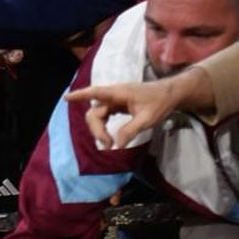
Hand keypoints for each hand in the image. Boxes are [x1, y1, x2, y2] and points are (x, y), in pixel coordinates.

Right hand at [67, 75, 193, 149]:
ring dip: (99, 129)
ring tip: (110, 143)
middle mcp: (114, 95)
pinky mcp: (117, 104)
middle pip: (94, 112)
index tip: (67, 98)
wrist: (171, 93)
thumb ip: (131, 130)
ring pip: (97, 114)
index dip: (80, 95)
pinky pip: (104, 115)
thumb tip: (116, 145)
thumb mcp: (148, 119)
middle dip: (96, 129)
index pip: (96, 93)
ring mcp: (115, 99)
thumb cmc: (160, 102)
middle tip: (108, 145)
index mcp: (120, 93)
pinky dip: (103, 126)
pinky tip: (108, 135)